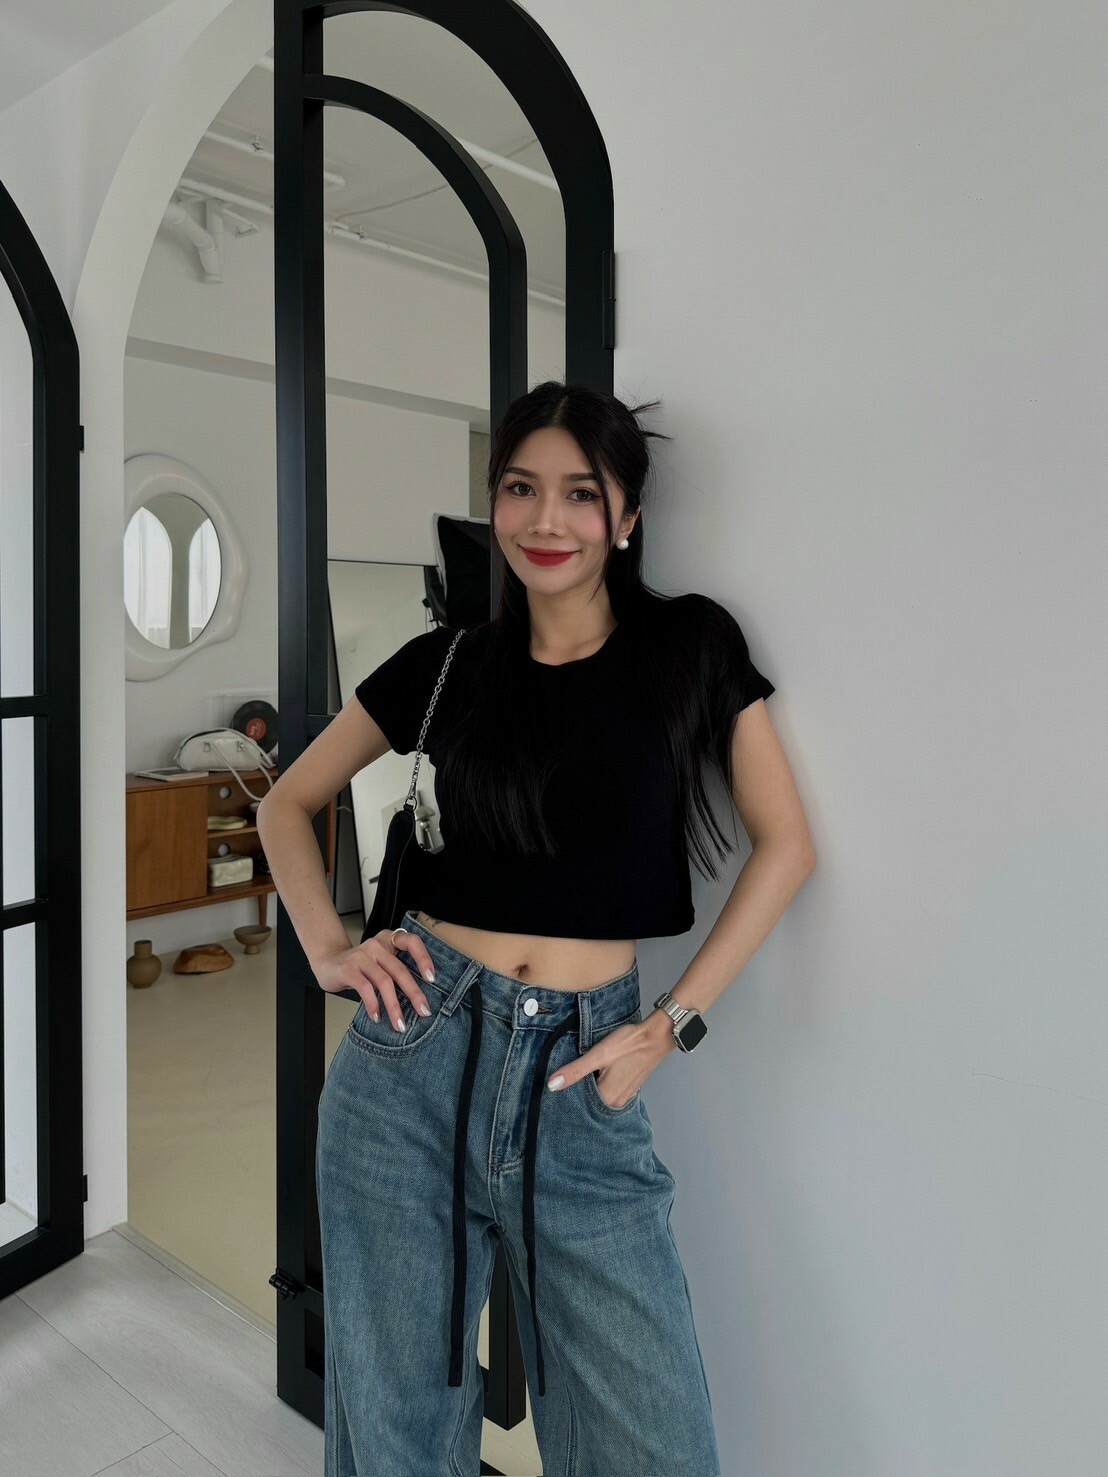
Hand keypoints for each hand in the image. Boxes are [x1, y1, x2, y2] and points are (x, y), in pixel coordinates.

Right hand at [311, 929, 437, 1033]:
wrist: (328, 962)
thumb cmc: (360, 966)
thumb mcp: (380, 962)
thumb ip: (396, 971)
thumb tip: (418, 999)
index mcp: (388, 940)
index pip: (412, 942)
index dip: (424, 958)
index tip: (432, 979)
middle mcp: (376, 945)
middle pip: (400, 969)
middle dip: (414, 993)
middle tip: (424, 1012)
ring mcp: (361, 956)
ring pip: (384, 981)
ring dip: (394, 1006)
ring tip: (400, 1024)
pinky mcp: (348, 969)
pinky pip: (365, 988)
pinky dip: (373, 1004)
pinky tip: (377, 1016)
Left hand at [547, 1011, 677, 1107]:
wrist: (656, 1036)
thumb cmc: (629, 1044)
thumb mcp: (598, 1055)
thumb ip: (575, 1071)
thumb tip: (552, 1085)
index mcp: (607, 1097)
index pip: (579, 1103)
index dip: (567, 1095)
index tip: (556, 1087)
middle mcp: (617, 1102)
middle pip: (589, 1101)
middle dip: (577, 1092)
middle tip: (564, 1080)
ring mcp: (625, 1096)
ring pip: (600, 1096)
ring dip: (590, 1088)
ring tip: (579, 1076)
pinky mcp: (629, 1088)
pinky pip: (609, 1092)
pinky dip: (601, 1085)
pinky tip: (597, 1074)